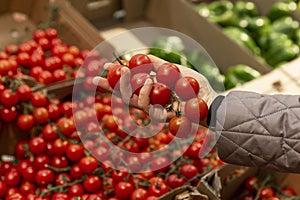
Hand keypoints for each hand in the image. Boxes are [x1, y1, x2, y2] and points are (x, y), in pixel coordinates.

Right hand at [93, 55, 217, 126]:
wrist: (212, 102)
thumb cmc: (196, 88)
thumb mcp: (178, 71)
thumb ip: (160, 65)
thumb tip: (142, 55)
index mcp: (152, 91)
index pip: (129, 84)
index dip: (115, 77)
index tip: (104, 67)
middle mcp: (150, 103)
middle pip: (125, 96)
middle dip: (111, 85)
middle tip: (101, 73)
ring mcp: (155, 112)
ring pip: (135, 102)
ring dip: (133, 88)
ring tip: (141, 76)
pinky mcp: (164, 119)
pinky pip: (150, 109)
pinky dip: (148, 95)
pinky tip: (149, 84)